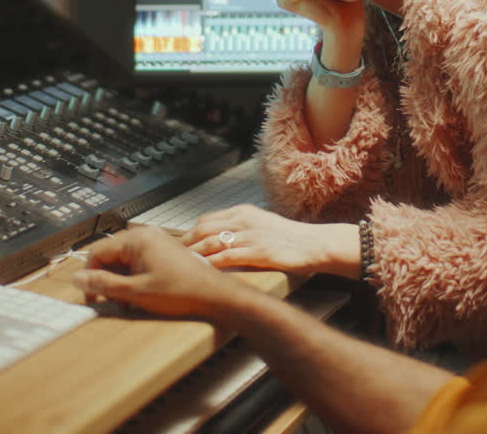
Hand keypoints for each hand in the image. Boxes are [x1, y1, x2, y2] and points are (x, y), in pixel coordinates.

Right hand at [72, 227, 249, 318]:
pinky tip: (139, 295)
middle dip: (107, 279)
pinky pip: (138, 262)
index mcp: (137, 239)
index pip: (98, 252)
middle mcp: (146, 235)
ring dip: (120, 281)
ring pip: (124, 260)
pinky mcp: (164, 251)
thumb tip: (78, 279)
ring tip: (128, 301)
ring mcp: (156, 242)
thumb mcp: (135, 291)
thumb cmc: (179, 291)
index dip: (90, 275)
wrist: (213, 294)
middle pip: (111, 255)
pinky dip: (134, 278)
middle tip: (112, 300)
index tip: (91, 295)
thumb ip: (104, 284)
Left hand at [183, 206, 360, 278]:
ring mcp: (251, 236)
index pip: (207, 220)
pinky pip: (228, 257)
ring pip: (212, 242)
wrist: (315, 244)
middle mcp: (244, 220)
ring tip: (180, 267)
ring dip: (193, 255)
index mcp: (243, 212)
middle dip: (185, 244)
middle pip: (203, 229)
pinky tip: (201, 273)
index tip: (178, 247)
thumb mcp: (262, 224)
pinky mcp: (259, 252)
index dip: (189, 234)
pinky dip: (211, 264)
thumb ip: (240, 229)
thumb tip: (218, 239)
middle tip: (171, 259)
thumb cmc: (290, 238)